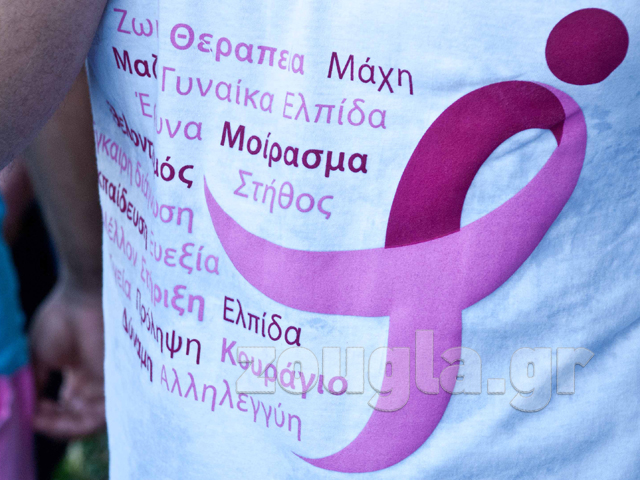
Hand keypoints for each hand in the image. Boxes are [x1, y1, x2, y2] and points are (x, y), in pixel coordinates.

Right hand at [30, 279, 104, 438]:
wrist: (81, 299)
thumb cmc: (61, 320)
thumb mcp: (40, 357)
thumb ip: (35, 384)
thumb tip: (26, 411)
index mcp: (80, 373)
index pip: (67, 405)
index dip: (46, 415)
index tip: (28, 413)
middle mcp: (94, 381)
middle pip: (76, 417)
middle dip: (51, 423)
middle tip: (32, 419)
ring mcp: (105, 383)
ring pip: (85, 422)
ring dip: (59, 427)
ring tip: (38, 420)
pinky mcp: (113, 384)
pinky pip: (97, 418)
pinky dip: (73, 425)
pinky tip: (50, 418)